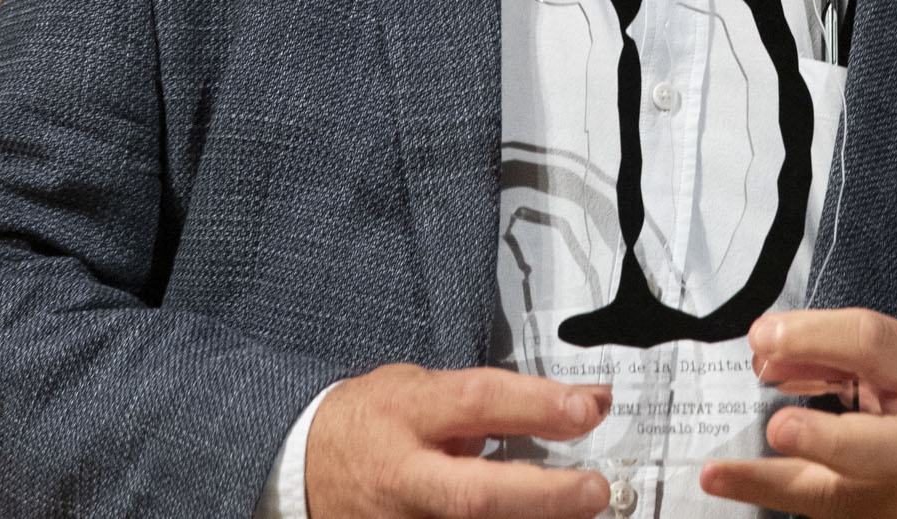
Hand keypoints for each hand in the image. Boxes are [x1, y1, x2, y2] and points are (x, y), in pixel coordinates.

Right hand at [305, 364, 611, 518]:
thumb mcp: (416, 389)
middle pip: (477, 495)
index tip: (588, 407)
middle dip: (544, 496)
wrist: (300, 469)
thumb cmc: (367, 423)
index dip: (536, 406)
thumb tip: (564, 412)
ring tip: (577, 514)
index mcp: (405, 413)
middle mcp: (402, 476)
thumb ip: (481, 404)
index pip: (477, 403)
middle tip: (596, 489)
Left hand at [699, 308, 896, 518]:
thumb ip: (842, 347)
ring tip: (716, 473)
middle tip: (779, 426)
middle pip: (876, 449)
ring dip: (769, 484)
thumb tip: (769, 349)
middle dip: (826, 441)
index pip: (873, 348)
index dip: (816, 336)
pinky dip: (772, 492)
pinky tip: (728, 481)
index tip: (763, 334)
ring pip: (834, 498)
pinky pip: (819, 509)